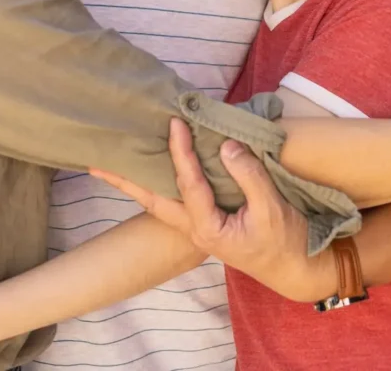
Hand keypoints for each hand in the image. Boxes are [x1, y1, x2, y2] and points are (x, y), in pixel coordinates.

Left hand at [92, 119, 336, 302]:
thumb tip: (224, 145)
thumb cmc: (285, 240)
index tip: (174, 122)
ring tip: (113, 165)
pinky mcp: (207, 222)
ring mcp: (198, 228)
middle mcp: (194, 229)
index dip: (179, 152)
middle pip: (152, 201)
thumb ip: (249, 175)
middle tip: (95, 164)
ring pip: (160, 203)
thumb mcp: (271, 208)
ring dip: (137, 183)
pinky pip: (178, 200)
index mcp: (208, 227)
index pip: (187, 183)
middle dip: (124, 182)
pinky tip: (157, 169)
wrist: (295, 268)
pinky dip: (162, 183)